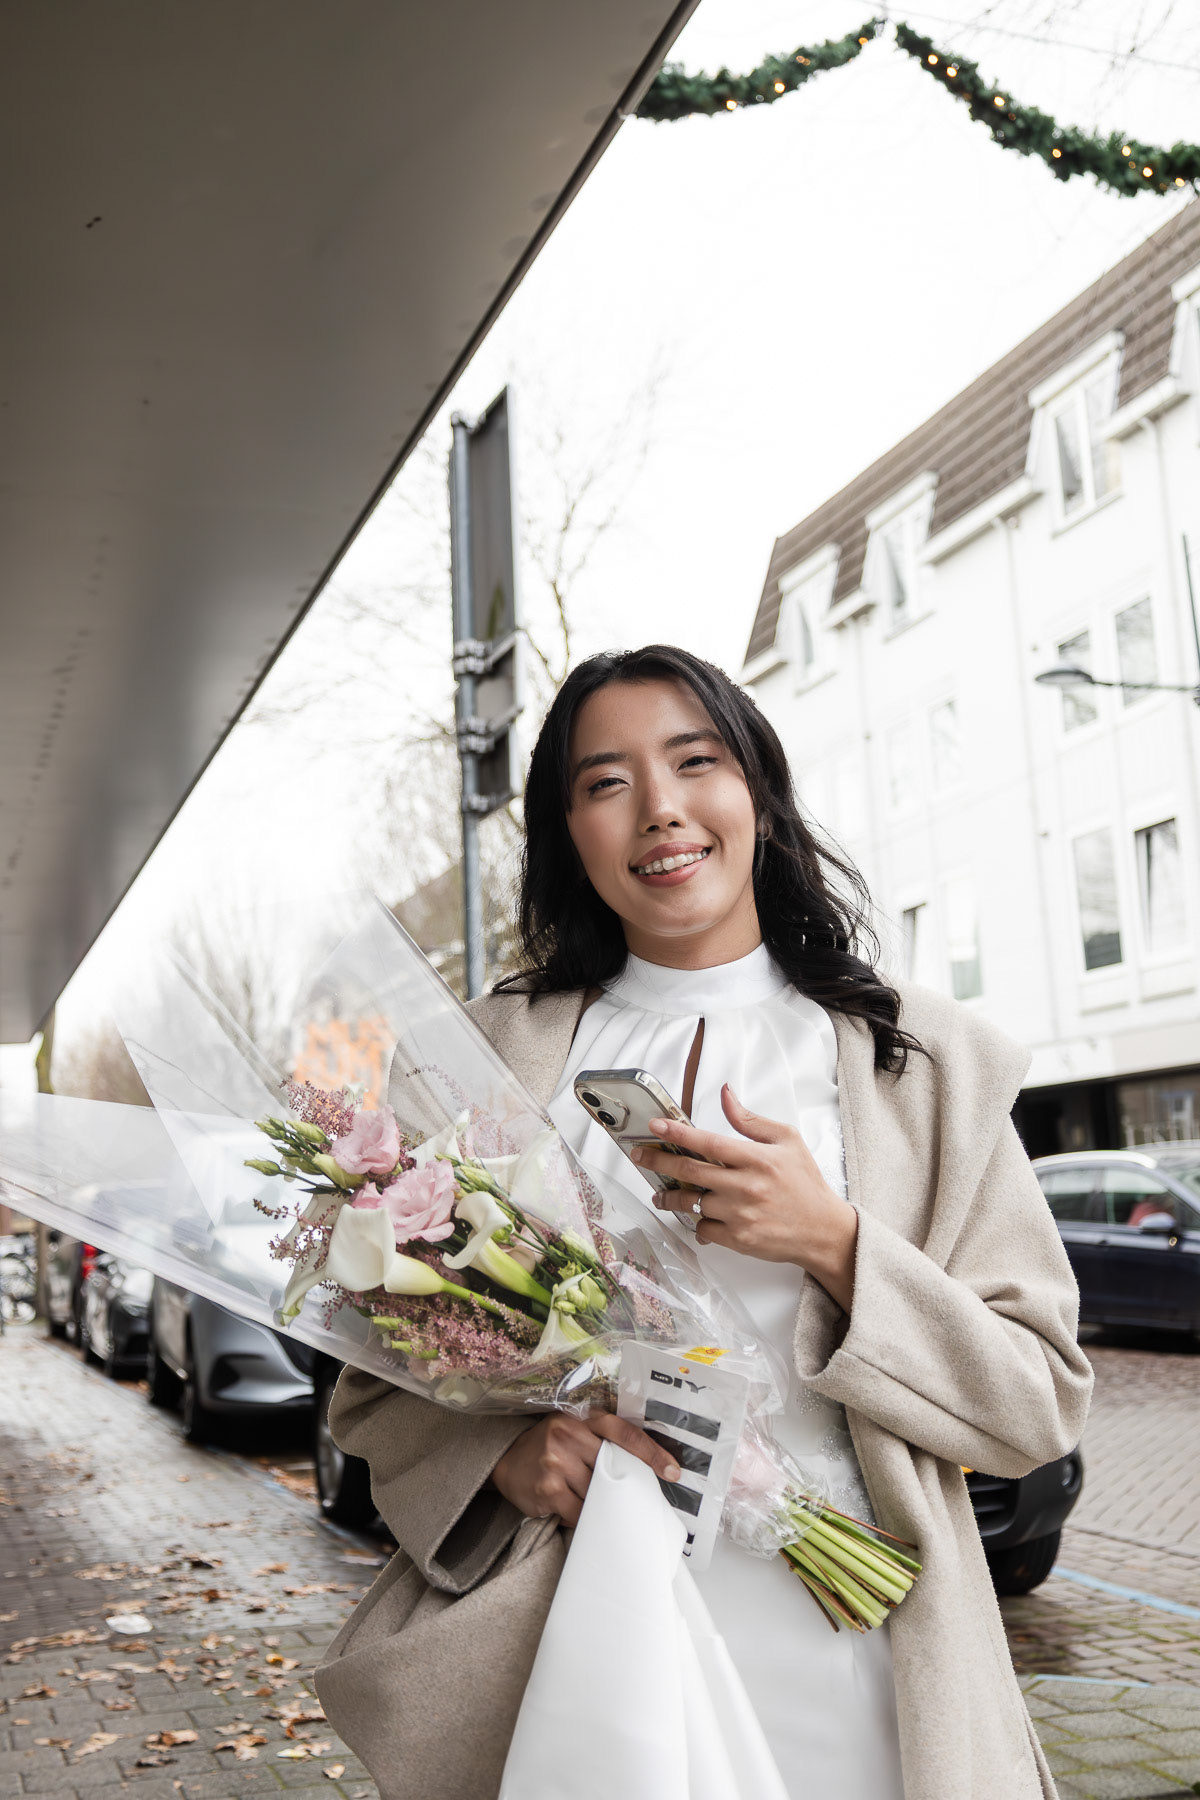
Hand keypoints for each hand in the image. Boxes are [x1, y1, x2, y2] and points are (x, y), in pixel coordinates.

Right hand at [491, 1411, 681, 1527]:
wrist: (506, 1460)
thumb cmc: (548, 1446)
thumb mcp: (573, 1430)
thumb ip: (601, 1440)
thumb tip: (642, 1467)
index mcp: (582, 1418)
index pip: (625, 1433)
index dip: (652, 1453)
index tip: (673, 1471)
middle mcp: (569, 1435)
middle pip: (613, 1469)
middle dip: (621, 1485)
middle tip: (629, 1497)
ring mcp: (557, 1462)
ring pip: (597, 1494)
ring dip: (598, 1503)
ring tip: (587, 1499)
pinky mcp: (548, 1489)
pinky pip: (578, 1512)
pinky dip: (579, 1515)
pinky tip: (569, 1507)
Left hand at [629, 1084, 858, 1310]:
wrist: (823, 1230)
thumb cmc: (805, 1183)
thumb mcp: (786, 1140)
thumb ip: (750, 1120)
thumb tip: (725, 1094)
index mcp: (756, 1159)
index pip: (707, 1142)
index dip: (677, 1133)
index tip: (655, 1127)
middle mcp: (745, 1186)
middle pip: (690, 1172)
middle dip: (658, 1162)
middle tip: (640, 1156)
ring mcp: (740, 1215)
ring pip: (691, 1203)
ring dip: (670, 1197)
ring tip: (660, 1194)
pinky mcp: (738, 1239)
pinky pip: (703, 1228)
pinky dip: (697, 1222)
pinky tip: (698, 1217)